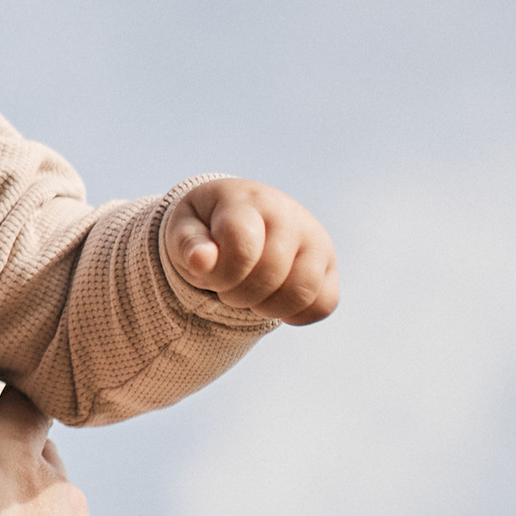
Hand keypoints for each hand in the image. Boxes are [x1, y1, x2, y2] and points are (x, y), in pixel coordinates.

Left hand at [163, 177, 338, 324]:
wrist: (242, 218)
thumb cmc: (208, 228)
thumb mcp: (185, 229)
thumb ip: (189, 244)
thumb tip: (201, 260)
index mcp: (249, 200)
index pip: (242, 245)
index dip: (220, 273)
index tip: (207, 271)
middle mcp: (290, 214)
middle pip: (271, 273)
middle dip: (238, 293)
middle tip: (225, 286)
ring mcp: (315, 239)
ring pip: (302, 292)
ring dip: (266, 307)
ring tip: (249, 294)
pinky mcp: (330, 265)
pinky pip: (324, 305)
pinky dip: (294, 315)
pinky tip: (272, 299)